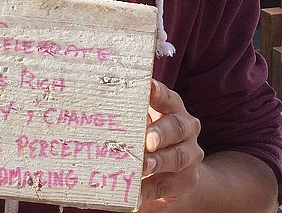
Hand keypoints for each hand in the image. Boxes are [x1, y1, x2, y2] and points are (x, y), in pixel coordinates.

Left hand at [140, 79, 204, 210]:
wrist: (176, 173)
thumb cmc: (146, 138)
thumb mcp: (141, 123)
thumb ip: (127, 116)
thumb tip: (91, 111)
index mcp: (172, 108)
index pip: (167, 97)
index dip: (158, 92)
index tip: (148, 87)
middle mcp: (186, 127)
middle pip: (177, 127)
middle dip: (161, 133)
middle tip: (147, 140)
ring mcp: (190, 154)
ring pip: (177, 156)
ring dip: (159, 162)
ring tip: (143, 167)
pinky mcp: (186, 180)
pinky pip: (168, 185)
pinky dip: (150, 190)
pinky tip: (136, 194)